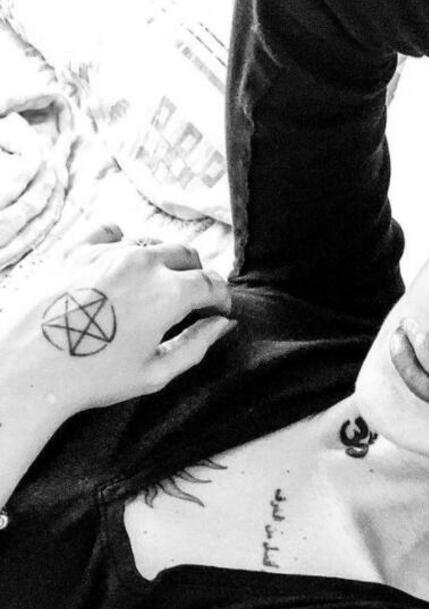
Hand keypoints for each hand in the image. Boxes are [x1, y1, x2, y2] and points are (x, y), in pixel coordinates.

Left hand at [1, 224, 234, 414]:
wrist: (27, 368)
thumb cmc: (93, 377)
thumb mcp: (156, 372)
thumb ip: (197, 345)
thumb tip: (221, 324)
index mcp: (169, 293)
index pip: (212, 282)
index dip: (222, 297)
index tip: (218, 311)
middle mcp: (143, 263)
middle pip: (187, 255)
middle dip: (197, 276)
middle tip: (191, 300)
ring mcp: (108, 251)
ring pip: (153, 243)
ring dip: (164, 261)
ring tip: (156, 286)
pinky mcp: (77, 249)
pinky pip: (112, 232)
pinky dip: (125, 243)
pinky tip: (122, 263)